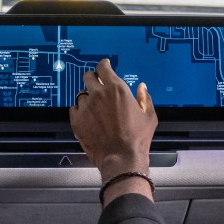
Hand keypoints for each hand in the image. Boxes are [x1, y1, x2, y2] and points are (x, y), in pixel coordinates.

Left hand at [70, 59, 156, 198]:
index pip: (103, 68)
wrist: (121, 158)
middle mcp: (98, 94)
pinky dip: (80, 111)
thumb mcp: (149, 116)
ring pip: (81, 94)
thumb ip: (144, 98)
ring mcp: (85, 107)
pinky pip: (74, 109)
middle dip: (93, 78)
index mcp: (116, 89)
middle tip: (97, 85)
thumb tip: (142, 87)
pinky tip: (88, 118)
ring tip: (95, 108)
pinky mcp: (76, 120)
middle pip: (88, 76)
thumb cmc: (137, 138)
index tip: (104, 65)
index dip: (104, 65)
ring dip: (88, 98)